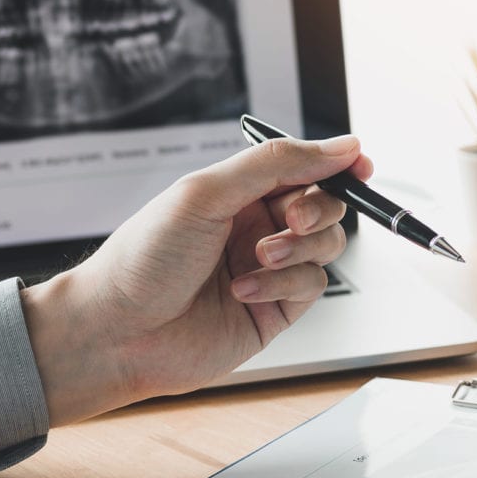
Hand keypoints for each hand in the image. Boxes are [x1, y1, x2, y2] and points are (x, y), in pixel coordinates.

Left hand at [21, 136, 372, 424]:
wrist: (117, 332)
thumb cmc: (143, 259)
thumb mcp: (208, 192)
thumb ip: (277, 164)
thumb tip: (340, 145)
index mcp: (239, 191)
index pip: (304, 167)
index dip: (336, 163)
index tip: (359, 164)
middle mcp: (257, 226)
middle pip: (324, 204)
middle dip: (317, 208)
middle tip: (290, 219)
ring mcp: (269, 268)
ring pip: (327, 245)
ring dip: (299, 248)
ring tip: (259, 257)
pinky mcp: (276, 310)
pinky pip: (311, 285)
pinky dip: (284, 283)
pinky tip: (244, 290)